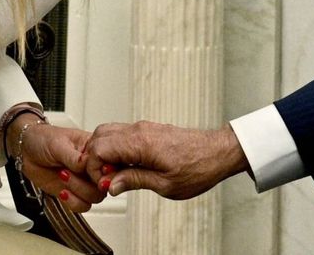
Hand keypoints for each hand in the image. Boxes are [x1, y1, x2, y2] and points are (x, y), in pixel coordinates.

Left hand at [10, 116, 104, 211]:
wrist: (25, 150)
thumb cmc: (43, 139)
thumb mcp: (59, 143)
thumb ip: (74, 156)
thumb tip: (88, 164)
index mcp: (94, 150)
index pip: (110, 164)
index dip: (105, 172)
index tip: (92, 172)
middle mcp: (91, 167)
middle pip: (104, 184)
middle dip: (87, 183)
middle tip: (70, 173)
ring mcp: (82, 180)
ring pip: (95, 197)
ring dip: (78, 191)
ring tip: (63, 177)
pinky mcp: (72, 191)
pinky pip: (82, 205)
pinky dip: (73, 203)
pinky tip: (63, 192)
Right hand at [83, 121, 248, 199]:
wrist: (219, 152)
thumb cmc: (199, 167)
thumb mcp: (165, 185)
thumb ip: (134, 181)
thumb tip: (110, 185)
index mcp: (141, 143)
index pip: (98, 148)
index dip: (95, 168)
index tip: (105, 183)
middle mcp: (140, 130)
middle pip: (99, 136)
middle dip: (95, 159)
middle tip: (108, 179)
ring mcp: (144, 128)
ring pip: (109, 132)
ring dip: (105, 153)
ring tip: (117, 174)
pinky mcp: (149, 130)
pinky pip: (122, 134)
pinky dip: (116, 149)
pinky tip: (127, 166)